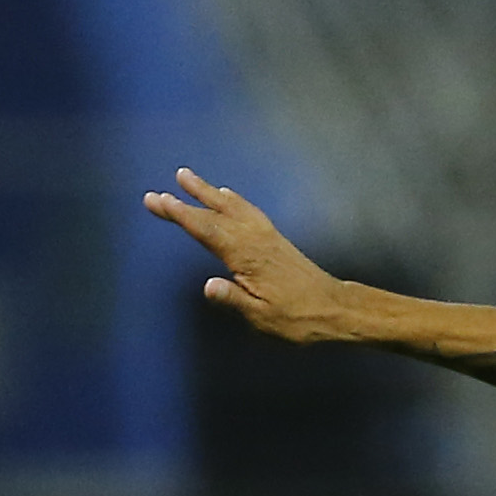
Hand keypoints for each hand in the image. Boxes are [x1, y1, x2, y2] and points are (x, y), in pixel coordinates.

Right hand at [144, 168, 351, 341]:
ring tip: (187, 177)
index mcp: (248, 257)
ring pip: (234, 207)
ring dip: (209, 192)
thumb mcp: (263, 317)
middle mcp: (256, 240)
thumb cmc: (299, 318)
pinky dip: (235, 200)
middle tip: (159, 190)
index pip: (207, 231)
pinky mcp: (276, 239)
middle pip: (216, 214)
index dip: (181, 215)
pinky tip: (227, 196)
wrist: (337, 308)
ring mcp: (268, 237)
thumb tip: (208, 286)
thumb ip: (235, 300)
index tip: (157, 200)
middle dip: (186, 201)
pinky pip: (250, 211)